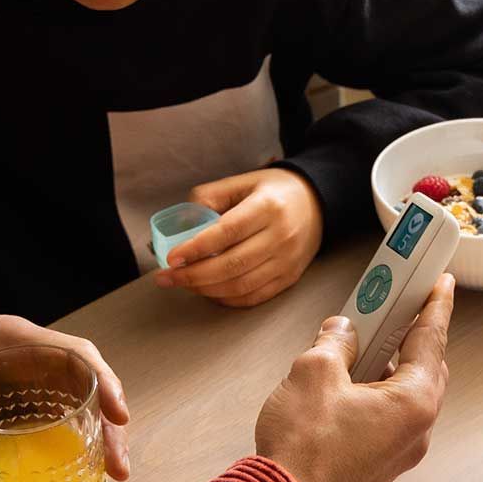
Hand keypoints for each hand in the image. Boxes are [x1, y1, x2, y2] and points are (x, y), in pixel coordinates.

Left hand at [0, 317, 130, 481]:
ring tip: (112, 469)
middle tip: (118, 464)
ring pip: (82, 391)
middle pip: (87, 377)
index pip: (73, 352)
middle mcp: (29, 349)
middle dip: (110, 417)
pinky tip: (89, 458)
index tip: (118, 414)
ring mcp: (30, 368)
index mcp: (12, 338)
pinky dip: (82, 429)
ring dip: (102, 427)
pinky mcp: (25, 388)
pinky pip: (64, 404)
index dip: (101, 381)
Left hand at [153, 167, 324, 307]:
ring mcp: (286, 261)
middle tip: (166, 277)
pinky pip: (254, 297)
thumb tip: (182, 224)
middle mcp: (280, 236)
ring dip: (206, 289)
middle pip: (232, 264)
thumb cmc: (274, 192)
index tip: (171, 258)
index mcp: (267, 207)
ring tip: (183, 284)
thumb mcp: (242, 182)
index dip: (196, 248)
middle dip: (193, 276)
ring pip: (240, 285)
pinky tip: (209, 291)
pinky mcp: (289, 278)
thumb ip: (210, 197)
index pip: (227, 232)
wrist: (316, 204)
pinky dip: (226, 299)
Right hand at [254, 275, 453, 481]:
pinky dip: (379, 390)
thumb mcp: (314, 372)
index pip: (431, 340)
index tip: (442, 282)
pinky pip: (390, 415)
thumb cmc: (303, 444)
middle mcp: (418, 429)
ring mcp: (401, 451)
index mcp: (414, 402)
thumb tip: (343, 331)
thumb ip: (336, 342)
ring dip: (391, 364)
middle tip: (399, 305)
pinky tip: (352, 378)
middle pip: (426, 368)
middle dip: (413, 335)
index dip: (435, 306)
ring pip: (407, 394)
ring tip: (365, 339)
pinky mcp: (380, 463)